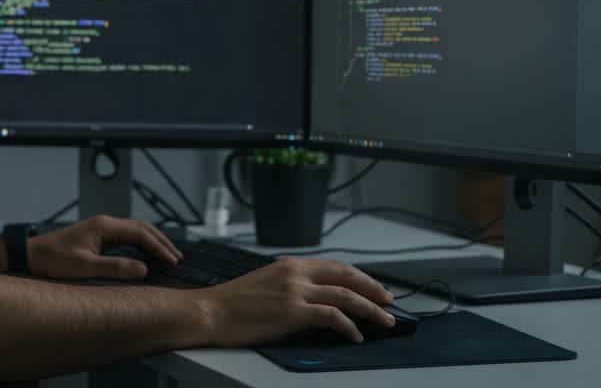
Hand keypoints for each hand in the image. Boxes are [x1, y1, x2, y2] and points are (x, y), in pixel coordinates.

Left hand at [26, 215, 182, 280]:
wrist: (32, 255)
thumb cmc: (53, 260)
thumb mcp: (85, 268)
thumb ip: (115, 268)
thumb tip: (143, 270)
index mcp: (104, 226)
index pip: (140, 234)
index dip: (159, 248)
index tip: (172, 261)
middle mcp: (105, 223)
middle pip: (142, 228)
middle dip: (161, 242)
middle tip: (177, 258)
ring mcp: (102, 228)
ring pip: (135, 231)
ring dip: (153, 242)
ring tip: (168, 256)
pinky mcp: (98, 236)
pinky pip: (127, 237)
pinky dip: (141, 244)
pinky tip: (147, 254)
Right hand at [204, 257, 394, 344]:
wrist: (210, 311)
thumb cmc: (232, 304)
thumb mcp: (266, 285)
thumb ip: (291, 288)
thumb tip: (314, 303)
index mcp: (289, 265)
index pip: (334, 266)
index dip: (359, 277)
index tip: (373, 287)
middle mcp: (295, 273)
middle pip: (346, 276)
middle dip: (373, 289)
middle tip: (389, 301)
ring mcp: (295, 291)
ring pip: (346, 296)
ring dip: (370, 309)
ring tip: (384, 320)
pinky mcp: (293, 311)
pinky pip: (332, 317)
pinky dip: (349, 326)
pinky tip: (356, 336)